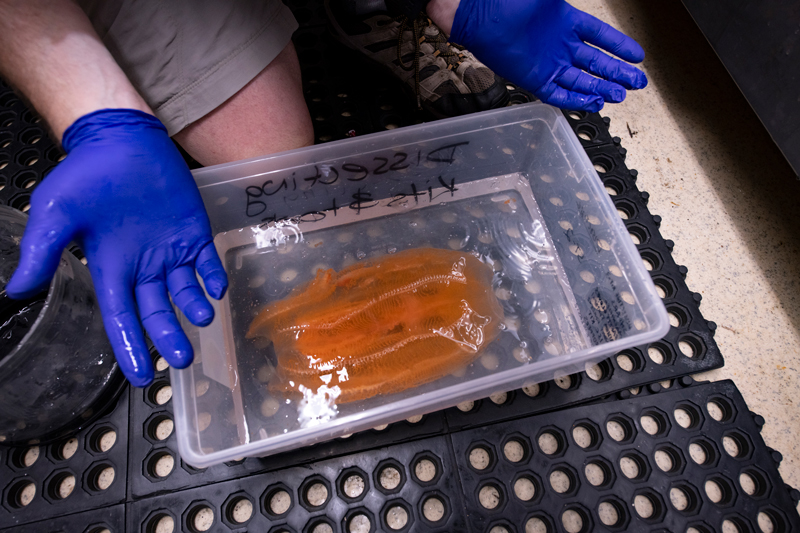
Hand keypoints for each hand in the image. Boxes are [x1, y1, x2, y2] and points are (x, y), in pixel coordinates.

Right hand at [5, 109, 227, 386]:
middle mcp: (142, 266)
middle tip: (181, 359)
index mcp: (111, 268)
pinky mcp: (192, 232)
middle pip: (157, 311)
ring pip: (184, 292)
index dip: (130, 345)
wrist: (119, 139)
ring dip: (194, 308)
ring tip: (200, 320)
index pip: (121, 316)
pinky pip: (206, 262)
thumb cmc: (85, 175)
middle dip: (169, 336)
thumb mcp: (57, 214)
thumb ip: (43, 251)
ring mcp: (170, 250)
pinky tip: (215, 288)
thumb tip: (16, 291)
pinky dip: (211, 276)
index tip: (141, 376)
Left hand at [449, 0, 646, 111]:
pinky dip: (577, 99)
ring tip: (621, 95)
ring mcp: (548, 63)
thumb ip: (563, 0)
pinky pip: (560, 93)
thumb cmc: (510, 0)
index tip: (638, 56)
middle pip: (596, 62)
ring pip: (582, 80)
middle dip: (618, 73)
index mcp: (566, 22)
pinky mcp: (534, 79)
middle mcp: (559, 45)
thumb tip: (584, 0)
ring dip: (602, 88)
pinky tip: (595, 102)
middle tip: (637, 83)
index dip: (620, 46)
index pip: (601, 36)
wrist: (480, 15)